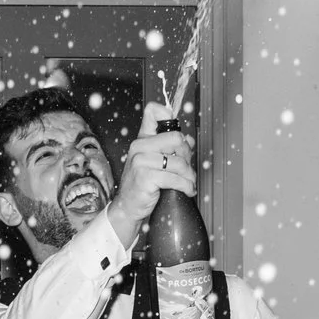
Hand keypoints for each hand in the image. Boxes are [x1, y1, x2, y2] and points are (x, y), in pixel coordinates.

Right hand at [111, 102, 196, 246]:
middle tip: (187, 169)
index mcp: (142, 138)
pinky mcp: (145, 177)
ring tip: (189, 183)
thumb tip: (189, 139)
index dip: (168, 115)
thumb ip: (171, 148)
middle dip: (187, 156)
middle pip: (177, 138)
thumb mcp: (156, 162)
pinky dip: (186, 186)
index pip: (153, 111)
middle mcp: (139, 146)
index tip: (176, 134)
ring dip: (189, 176)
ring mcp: (140, 161)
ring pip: (178, 162)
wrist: (129, 206)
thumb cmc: (143, 184)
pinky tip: (187, 190)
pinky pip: (175, 178)